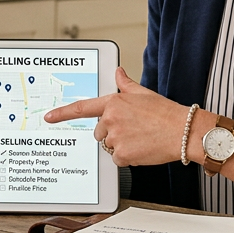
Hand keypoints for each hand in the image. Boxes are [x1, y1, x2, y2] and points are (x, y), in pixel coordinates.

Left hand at [44, 67, 181, 166]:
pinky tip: (142, 148)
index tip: (49, 117)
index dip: (62, 113)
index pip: (82, 108)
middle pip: (99, 132)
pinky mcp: (122, 154)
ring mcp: (115, 137)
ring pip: (109, 146)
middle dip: (112, 133)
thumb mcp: (144, 93)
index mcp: (114, 102)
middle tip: (133, 130)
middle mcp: (111, 119)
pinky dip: (128, 157)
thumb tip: (118, 72)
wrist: (184, 132)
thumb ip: (125, 84)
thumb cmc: (167, 113)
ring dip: (121, 145)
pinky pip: (117, 159)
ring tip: (141, 138)